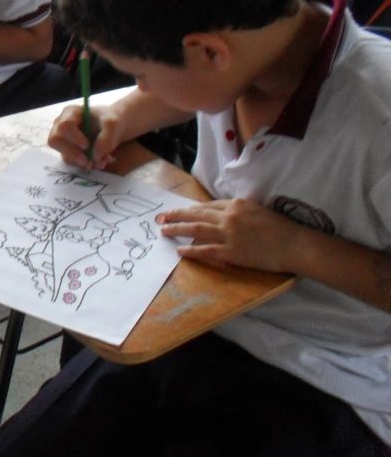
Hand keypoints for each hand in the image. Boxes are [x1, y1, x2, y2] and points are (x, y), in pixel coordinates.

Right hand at [47, 104, 119, 169]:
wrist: (114, 128)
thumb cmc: (111, 120)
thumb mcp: (113, 124)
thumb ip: (106, 137)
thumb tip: (95, 155)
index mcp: (70, 113)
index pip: (64, 125)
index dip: (74, 137)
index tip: (87, 145)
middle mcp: (62, 126)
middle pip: (54, 141)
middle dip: (72, 154)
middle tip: (88, 161)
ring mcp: (64, 140)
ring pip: (64, 154)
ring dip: (83, 162)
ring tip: (102, 161)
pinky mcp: (69, 152)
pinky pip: (72, 162)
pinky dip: (86, 165)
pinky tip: (100, 162)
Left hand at [155, 199, 298, 272]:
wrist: (295, 244)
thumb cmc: (281, 228)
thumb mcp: (258, 211)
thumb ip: (239, 211)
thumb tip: (223, 215)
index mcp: (236, 205)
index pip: (208, 206)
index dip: (191, 209)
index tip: (179, 211)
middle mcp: (229, 217)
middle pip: (197, 214)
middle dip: (176, 215)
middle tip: (161, 217)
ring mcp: (229, 234)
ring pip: (196, 229)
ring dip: (177, 229)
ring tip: (164, 231)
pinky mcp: (232, 252)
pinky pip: (206, 250)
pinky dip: (191, 250)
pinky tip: (180, 250)